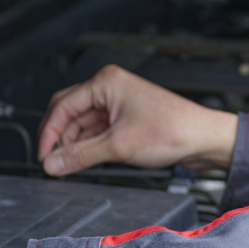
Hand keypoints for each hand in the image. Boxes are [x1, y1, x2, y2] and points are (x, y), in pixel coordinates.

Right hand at [37, 64, 238, 175]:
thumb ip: (81, 155)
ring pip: (83, 122)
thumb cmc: (174, 130)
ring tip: (67, 165)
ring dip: (74, 143)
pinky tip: (84, 160)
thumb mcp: (119, 146)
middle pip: (69, 111)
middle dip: (59, 137)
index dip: (49, 133)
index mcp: (106, 82)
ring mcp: (118, 102)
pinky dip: (88, 145)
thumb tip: (53, 163)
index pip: (62, 105)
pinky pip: (97, 130)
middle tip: (51, 161)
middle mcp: (110, 87)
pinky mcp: (126, 117)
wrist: (204, 139)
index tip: (43, 156)